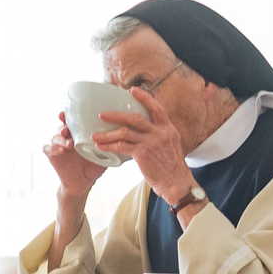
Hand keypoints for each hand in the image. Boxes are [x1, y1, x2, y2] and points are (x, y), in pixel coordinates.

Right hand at [44, 111, 107, 196]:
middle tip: (69, 126)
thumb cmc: (93, 166)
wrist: (83, 184)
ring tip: (69, 143)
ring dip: (60, 138)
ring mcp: (58, 145)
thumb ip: (112, 145)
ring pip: (55, 136)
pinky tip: (61, 150)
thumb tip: (130, 136)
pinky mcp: (52, 155)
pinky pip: (48, 149)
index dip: (73, 114)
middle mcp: (67, 137)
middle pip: (62, 125)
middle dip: (64, 124)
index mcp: (78, 134)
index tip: (77, 111)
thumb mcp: (104, 155)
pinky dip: (53, 148)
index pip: (74, 121)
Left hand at [92, 87, 194, 202]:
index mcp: (168, 129)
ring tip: (95, 136)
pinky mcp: (143, 153)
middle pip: (135, 117)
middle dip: (116, 115)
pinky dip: (109, 146)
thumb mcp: (171, 145)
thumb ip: (160, 135)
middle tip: (102, 114)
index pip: (156, 108)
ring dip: (108, 134)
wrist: (176, 183)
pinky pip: (122, 146)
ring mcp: (151, 142)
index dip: (144, 98)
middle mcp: (160, 132)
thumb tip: (146, 131)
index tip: (132, 90)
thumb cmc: (172, 167)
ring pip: (125, 132)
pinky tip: (101, 148)